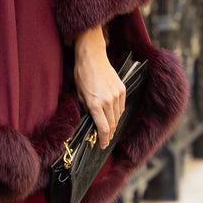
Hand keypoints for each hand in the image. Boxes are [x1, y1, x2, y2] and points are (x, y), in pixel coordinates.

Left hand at [73, 26, 125, 148]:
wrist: (92, 57)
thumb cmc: (82, 75)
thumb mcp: (79, 95)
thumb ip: (87, 109)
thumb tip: (92, 122)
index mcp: (95, 104)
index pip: (103, 129)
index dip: (103, 140)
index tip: (102, 145)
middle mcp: (108, 101)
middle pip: (112, 125)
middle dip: (108, 134)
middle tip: (104, 139)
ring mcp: (117, 95)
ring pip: (118, 117)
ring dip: (113, 124)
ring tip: (108, 128)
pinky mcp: (122, 89)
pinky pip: (121, 107)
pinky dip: (117, 113)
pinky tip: (112, 115)